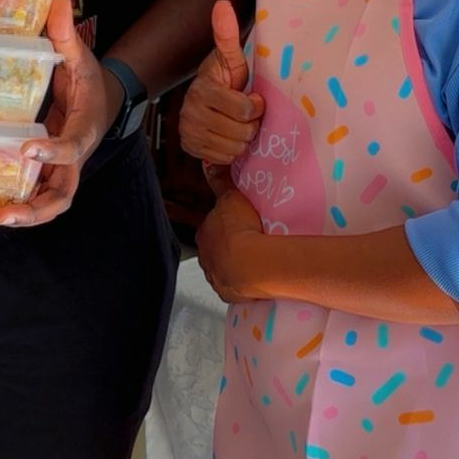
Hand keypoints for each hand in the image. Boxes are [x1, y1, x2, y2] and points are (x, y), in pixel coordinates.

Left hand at [0, 0, 116, 227]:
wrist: (103, 102)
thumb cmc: (89, 82)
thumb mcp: (80, 57)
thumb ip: (66, 36)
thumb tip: (58, 0)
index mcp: (84, 129)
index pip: (72, 147)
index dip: (53, 152)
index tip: (28, 149)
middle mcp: (74, 157)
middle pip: (62, 194)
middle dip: (36, 208)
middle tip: (5, 212)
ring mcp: (62, 170)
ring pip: (50, 202)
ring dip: (24, 213)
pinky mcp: (49, 173)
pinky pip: (36, 194)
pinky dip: (17, 204)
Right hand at [179, 0, 263, 167]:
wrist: (203, 103)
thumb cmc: (224, 80)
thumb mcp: (229, 59)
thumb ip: (227, 35)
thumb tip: (222, 3)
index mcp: (204, 90)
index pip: (245, 109)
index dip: (255, 106)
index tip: (253, 99)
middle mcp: (192, 113)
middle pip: (242, 132)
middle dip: (250, 124)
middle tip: (247, 115)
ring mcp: (190, 133)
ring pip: (234, 148)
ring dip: (242, 139)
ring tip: (238, 125)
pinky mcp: (191, 148)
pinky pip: (224, 158)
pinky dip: (230, 150)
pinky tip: (228, 136)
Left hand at [196, 171, 265, 302]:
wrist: (251, 263)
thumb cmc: (241, 229)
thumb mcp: (231, 198)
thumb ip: (220, 182)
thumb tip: (209, 164)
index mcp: (203, 233)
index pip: (211, 228)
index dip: (224, 226)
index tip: (238, 225)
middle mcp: (204, 257)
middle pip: (215, 250)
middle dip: (228, 247)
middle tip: (249, 242)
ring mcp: (215, 277)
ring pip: (223, 269)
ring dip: (235, 265)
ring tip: (254, 260)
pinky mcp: (227, 293)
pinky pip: (235, 286)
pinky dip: (242, 282)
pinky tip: (255, 278)